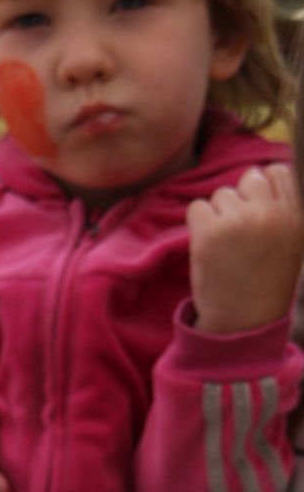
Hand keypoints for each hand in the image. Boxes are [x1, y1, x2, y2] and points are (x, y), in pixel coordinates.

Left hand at [188, 163, 303, 334]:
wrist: (244, 320)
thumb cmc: (267, 278)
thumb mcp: (293, 238)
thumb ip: (284, 205)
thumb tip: (262, 171)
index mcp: (298, 214)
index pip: (278, 172)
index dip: (264, 192)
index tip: (260, 218)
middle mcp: (273, 214)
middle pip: (250, 178)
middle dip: (243, 200)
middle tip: (243, 234)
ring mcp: (242, 221)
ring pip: (222, 194)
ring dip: (220, 215)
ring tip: (229, 245)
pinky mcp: (211, 233)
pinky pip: (197, 207)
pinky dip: (199, 224)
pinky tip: (210, 246)